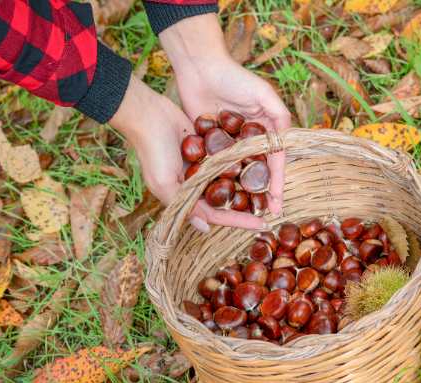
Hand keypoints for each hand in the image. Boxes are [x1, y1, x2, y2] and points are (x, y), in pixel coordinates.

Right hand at [109, 75, 268, 231]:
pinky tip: (264, 162)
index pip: (218, 215)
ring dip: (249, 183)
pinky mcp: (209, 147)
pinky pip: (230, 158)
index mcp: (186, 196)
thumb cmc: (152, 151)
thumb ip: (185, 206)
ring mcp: (204, 165)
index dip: (240, 221)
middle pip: (228, 199)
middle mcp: (197, 183)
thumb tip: (205, 229)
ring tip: (272, 187)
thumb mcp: (165, 183)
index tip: (263, 224)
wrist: (148, 115)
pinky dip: (244, 161)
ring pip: (232, 179)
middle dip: (248, 205)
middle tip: (273, 208)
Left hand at [159, 14, 291, 218]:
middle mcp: (249, 139)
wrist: (198, 67)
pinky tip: (220, 199)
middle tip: (265, 215)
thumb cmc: (234, 77)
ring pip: (238, 173)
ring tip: (245, 214)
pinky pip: (216, 166)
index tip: (278, 202)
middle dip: (263, 194)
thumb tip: (288, 143)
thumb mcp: (263, 94)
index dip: (277, 182)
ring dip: (242, 193)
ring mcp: (229, 143)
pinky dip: (219, 181)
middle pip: (258, 172)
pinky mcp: (209, 144)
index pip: (274, 161)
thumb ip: (279, 116)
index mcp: (265, 129)